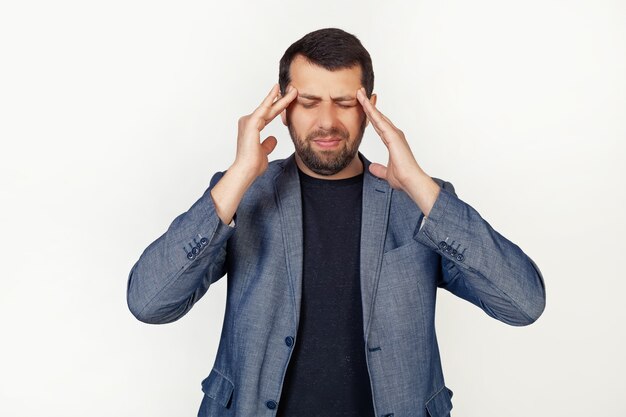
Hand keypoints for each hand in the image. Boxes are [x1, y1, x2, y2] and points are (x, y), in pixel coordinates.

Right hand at [234, 83, 297, 178]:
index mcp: (252, 128)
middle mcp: (249, 122)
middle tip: (293, 89)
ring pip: (268, 107)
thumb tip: (273, 138)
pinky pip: (262, 109)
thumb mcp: (264, 152)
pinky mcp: (250, 123)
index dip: (279, 107)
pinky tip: (277, 92)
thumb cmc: (253, 164)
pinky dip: (270, 100)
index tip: (289, 99)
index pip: (269, 114)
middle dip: (282, 99)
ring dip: (280, 98)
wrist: (246, 170)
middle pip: (269, 109)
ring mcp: (248, 121)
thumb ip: (268, 144)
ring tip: (292, 90)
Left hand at [356, 87, 439, 215]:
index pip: (378, 125)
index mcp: (392, 141)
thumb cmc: (403, 178)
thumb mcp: (386, 173)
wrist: (411, 181)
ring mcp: (394, 134)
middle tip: (360, 92)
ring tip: (359, 93)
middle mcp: (394, 135)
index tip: (363, 107)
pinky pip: (380, 121)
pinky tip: (364, 103)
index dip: (370, 115)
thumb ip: (379, 169)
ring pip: (378, 116)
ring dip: (368, 104)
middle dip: (368, 105)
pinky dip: (372, 112)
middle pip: (378, 117)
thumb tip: (372, 167)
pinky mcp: (393, 136)